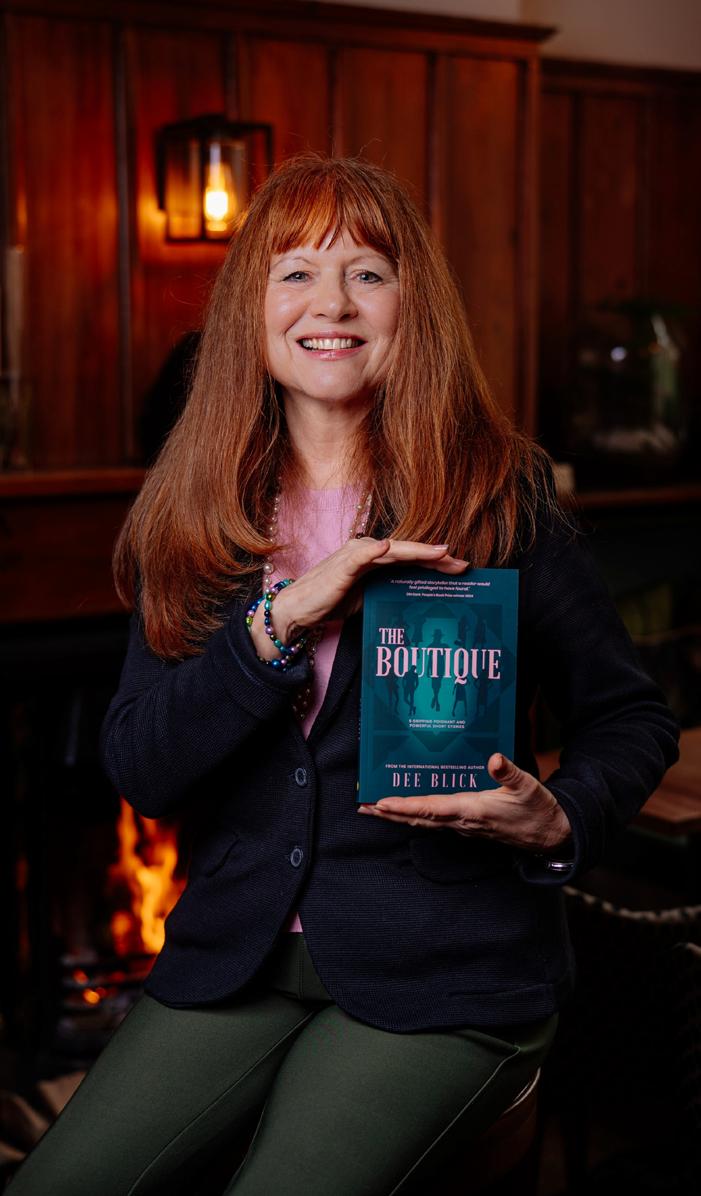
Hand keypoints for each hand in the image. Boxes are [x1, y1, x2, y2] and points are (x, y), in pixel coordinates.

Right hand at [251, 538, 467, 658]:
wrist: (299, 609)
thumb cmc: (332, 601)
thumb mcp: (369, 598)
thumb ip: (390, 590)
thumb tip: (418, 597)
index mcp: (376, 558)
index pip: (412, 558)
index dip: (436, 562)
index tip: (461, 569)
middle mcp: (369, 551)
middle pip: (409, 553)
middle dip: (437, 558)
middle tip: (463, 565)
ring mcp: (355, 555)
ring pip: (393, 551)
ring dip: (417, 551)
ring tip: (441, 553)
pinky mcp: (342, 565)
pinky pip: (361, 555)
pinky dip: (374, 550)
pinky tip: (390, 547)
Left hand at [358, 753, 572, 854]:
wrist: (551, 836)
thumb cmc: (539, 811)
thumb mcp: (528, 787)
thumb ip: (510, 773)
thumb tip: (494, 758)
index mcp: (472, 810)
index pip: (430, 809)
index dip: (404, 807)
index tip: (380, 804)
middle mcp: (462, 822)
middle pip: (418, 819)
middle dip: (389, 814)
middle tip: (362, 808)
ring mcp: (464, 826)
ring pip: (423, 822)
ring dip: (398, 816)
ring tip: (375, 809)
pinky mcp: (468, 826)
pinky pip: (434, 822)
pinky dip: (416, 815)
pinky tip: (408, 809)